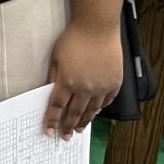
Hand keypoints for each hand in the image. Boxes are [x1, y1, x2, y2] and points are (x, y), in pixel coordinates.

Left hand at [44, 21, 122, 138]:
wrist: (97, 28)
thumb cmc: (74, 39)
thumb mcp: (56, 59)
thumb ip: (54, 79)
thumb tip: (51, 94)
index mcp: (67, 82)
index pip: (56, 107)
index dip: (51, 121)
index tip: (49, 131)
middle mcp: (85, 88)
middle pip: (75, 113)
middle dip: (68, 127)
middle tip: (65, 136)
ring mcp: (102, 87)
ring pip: (92, 111)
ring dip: (84, 121)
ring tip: (79, 129)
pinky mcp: (114, 83)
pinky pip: (106, 102)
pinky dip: (99, 109)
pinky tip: (94, 113)